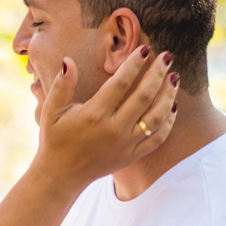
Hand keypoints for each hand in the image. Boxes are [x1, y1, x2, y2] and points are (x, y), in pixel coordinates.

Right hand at [36, 45, 176, 189]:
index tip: (145, 49)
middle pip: (144, 96)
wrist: (61, 176)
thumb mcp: (51, 111)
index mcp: (94, 115)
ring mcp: (125, 145)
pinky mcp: (131, 156)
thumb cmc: (55, 140)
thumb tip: (68, 60)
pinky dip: (168, 122)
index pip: (121, 83)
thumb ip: (61, 86)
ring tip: (174, 78)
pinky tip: (173, 106)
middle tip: (167, 56)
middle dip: (158, 73)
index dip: (134, 64)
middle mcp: (114, 130)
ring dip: (168, 96)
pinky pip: (157, 138)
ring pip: (156, 117)